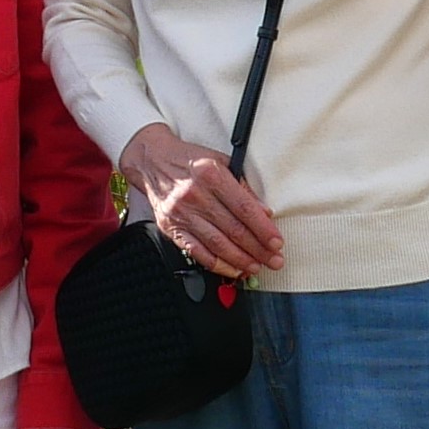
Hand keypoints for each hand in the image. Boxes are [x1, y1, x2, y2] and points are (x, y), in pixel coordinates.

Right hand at [119, 123, 282, 274]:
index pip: (244, 208)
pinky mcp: (171, 227)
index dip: (263, 229)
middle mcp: (195, 195)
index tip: (277, 242)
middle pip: (233, 229)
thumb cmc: (189, 160)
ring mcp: (181, 213)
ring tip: (257, 267)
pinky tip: (232, 269)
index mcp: (211, 175)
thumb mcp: (221, 162)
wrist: (152, 161)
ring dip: (241, 260)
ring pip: (217, 244)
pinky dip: (216, 264)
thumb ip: (243, 187)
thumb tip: (264, 212)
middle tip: (274, 260)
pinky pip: (196, 251)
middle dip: (258, 249)